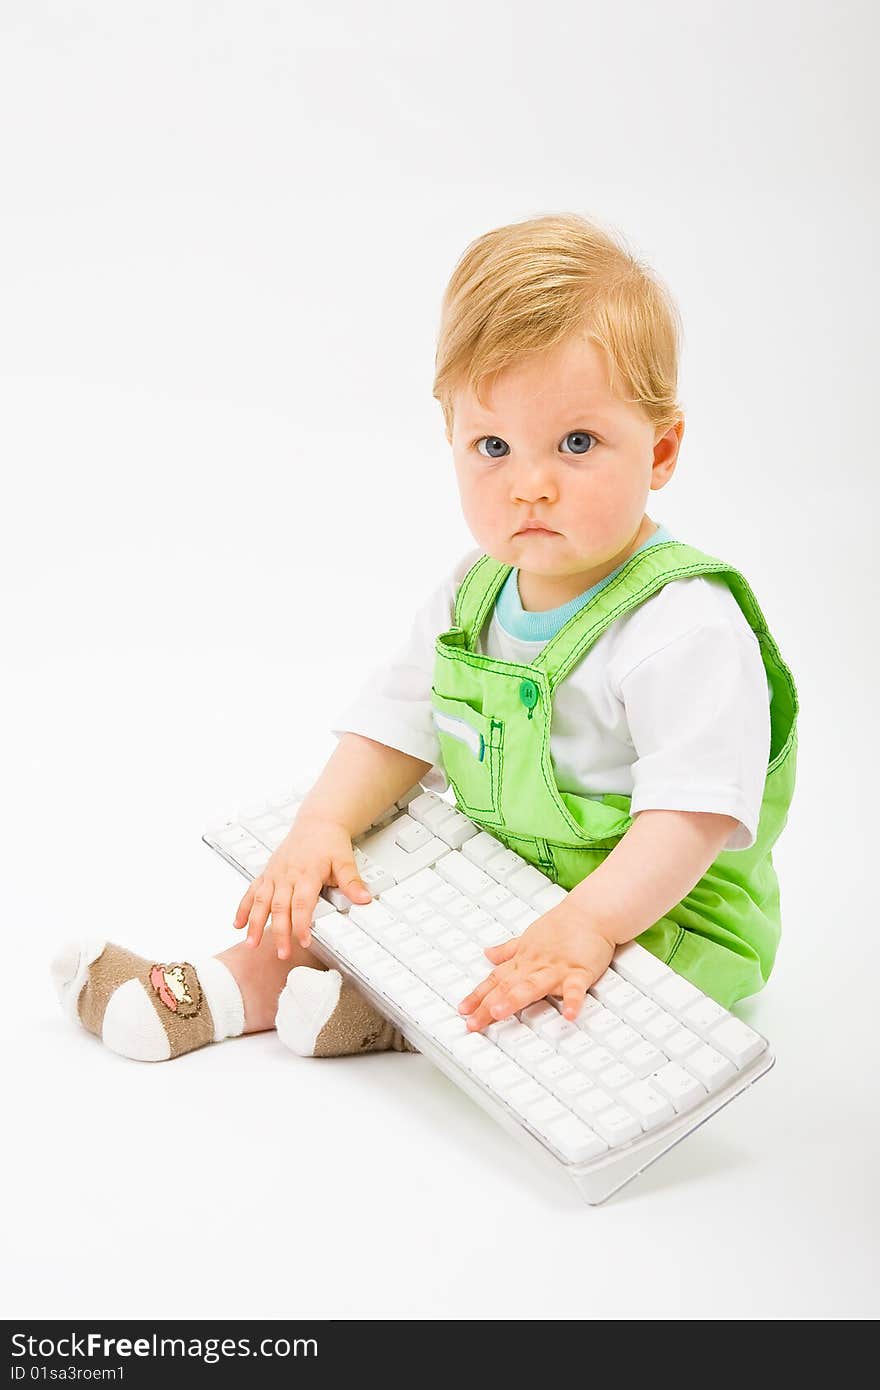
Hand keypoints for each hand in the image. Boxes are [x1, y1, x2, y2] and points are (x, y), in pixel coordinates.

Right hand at [232, 815, 371, 957]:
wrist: (317, 822)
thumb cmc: (329, 842)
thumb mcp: (345, 861)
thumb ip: (352, 882)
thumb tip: (364, 899)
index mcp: (307, 873)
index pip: (302, 904)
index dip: (301, 924)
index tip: (303, 941)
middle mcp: (287, 875)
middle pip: (280, 907)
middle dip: (279, 932)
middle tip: (282, 953)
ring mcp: (275, 874)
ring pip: (261, 901)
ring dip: (255, 923)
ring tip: (251, 943)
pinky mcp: (267, 873)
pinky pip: (252, 891)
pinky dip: (244, 908)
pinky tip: (238, 924)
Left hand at [457, 901, 616, 1031]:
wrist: (590, 912)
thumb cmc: (562, 926)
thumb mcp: (528, 938)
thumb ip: (508, 950)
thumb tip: (487, 954)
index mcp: (523, 960)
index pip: (495, 980)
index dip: (478, 995)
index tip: (463, 1010)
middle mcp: (535, 965)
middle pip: (507, 987)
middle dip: (488, 1005)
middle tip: (472, 1022)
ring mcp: (556, 968)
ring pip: (532, 985)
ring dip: (515, 999)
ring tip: (499, 1012)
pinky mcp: (579, 971)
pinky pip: (575, 989)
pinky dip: (572, 1002)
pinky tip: (569, 1016)